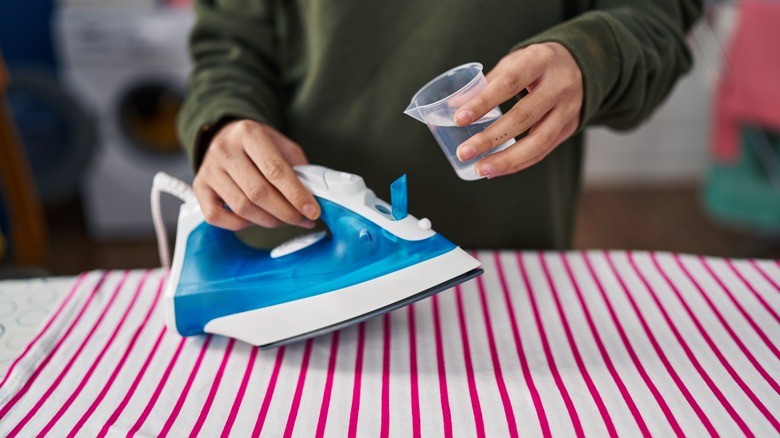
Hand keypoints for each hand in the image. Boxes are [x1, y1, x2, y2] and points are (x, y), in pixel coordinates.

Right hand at [193, 120, 320, 229]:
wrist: (225, 136)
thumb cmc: (259, 145)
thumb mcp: (282, 144)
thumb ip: (299, 167)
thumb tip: (312, 198)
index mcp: (249, 133)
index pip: (275, 170)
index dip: (296, 194)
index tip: (313, 211)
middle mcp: (225, 149)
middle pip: (259, 192)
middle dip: (286, 212)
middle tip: (302, 220)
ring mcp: (209, 170)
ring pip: (242, 207)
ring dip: (269, 221)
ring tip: (284, 220)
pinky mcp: (199, 188)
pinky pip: (217, 217)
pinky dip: (241, 225)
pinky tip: (256, 219)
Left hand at [454, 42, 582, 177]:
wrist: (583, 64)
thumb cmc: (537, 64)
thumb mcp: (515, 62)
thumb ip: (487, 84)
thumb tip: (453, 108)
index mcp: (540, 61)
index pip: (509, 83)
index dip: (483, 102)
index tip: (459, 118)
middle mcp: (558, 86)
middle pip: (523, 117)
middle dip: (490, 138)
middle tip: (464, 152)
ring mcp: (568, 110)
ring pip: (538, 141)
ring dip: (506, 159)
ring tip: (480, 169)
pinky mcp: (570, 128)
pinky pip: (543, 151)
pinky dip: (518, 163)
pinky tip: (496, 170)